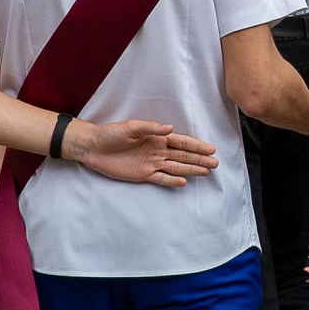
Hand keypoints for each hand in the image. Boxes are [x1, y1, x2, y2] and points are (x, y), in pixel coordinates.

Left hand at [66, 118, 219, 187]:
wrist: (93, 147)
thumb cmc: (110, 134)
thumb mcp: (130, 127)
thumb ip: (151, 128)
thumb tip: (171, 128)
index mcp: (156, 137)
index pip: (181, 141)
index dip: (196, 145)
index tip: (210, 148)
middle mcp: (157, 151)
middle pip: (182, 156)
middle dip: (199, 159)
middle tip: (215, 163)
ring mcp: (151, 163)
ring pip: (176, 167)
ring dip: (191, 169)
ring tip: (206, 172)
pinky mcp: (143, 175)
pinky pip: (161, 178)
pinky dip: (172, 181)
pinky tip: (184, 182)